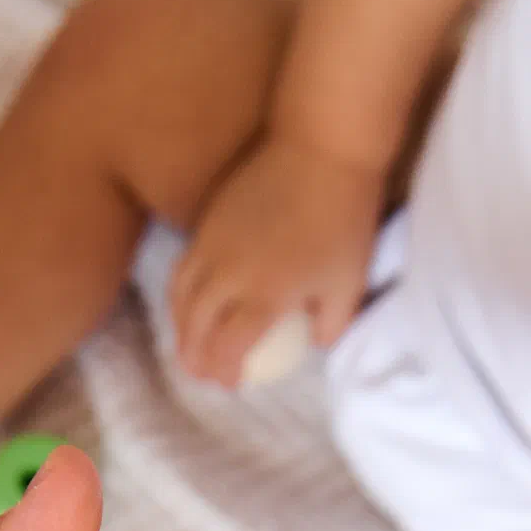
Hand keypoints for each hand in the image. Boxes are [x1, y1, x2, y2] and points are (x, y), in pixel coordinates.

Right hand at [168, 135, 383, 387]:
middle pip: (195, 326)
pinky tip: (190, 301)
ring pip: (180, 297)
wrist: (320, 148)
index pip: (228, 347)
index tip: (232, 383)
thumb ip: (332, 322)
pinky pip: (182, 268)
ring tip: (187, 344)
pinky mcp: (207, 221)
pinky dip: (180, 294)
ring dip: (180, 327)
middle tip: (201, 374)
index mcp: (264, 294)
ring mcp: (211, 245)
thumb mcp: (350, 281)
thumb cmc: (343, 217)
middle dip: (193, 357)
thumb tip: (314, 342)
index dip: (225, 371)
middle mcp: (228, 275)